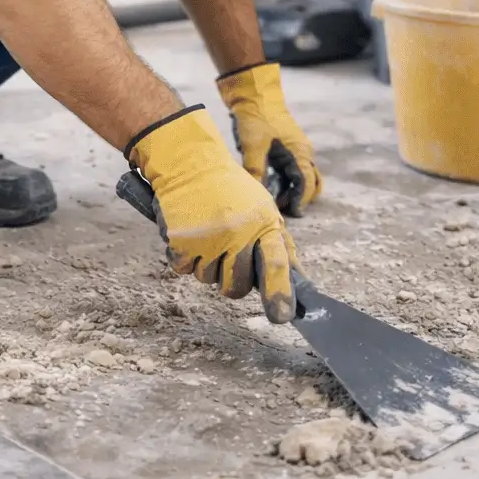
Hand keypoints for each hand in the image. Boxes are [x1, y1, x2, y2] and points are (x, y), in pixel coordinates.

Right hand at [127, 105, 298, 323]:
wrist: (188, 162)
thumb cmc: (228, 188)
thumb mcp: (262, 208)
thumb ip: (279, 244)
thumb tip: (297, 280)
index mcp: (262, 224)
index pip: (275, 263)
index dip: (279, 293)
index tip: (282, 316)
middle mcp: (236, 234)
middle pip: (237, 287)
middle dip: (233, 282)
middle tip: (228, 258)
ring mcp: (207, 239)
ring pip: (208, 281)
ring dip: (206, 266)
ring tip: (207, 236)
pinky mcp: (181, 242)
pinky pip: (183, 270)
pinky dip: (184, 258)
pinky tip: (188, 235)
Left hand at [218, 63, 321, 216]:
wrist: (254, 94)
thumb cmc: (256, 117)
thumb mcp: (253, 145)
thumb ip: (255, 170)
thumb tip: (257, 194)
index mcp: (300, 151)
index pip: (307, 182)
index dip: (300, 200)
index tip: (292, 213)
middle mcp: (302, 151)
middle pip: (311, 182)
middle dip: (300, 197)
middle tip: (283, 207)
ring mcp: (296, 149)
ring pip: (303, 176)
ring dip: (294, 190)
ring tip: (277, 199)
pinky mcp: (286, 148)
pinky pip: (292, 169)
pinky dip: (286, 181)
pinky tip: (271, 186)